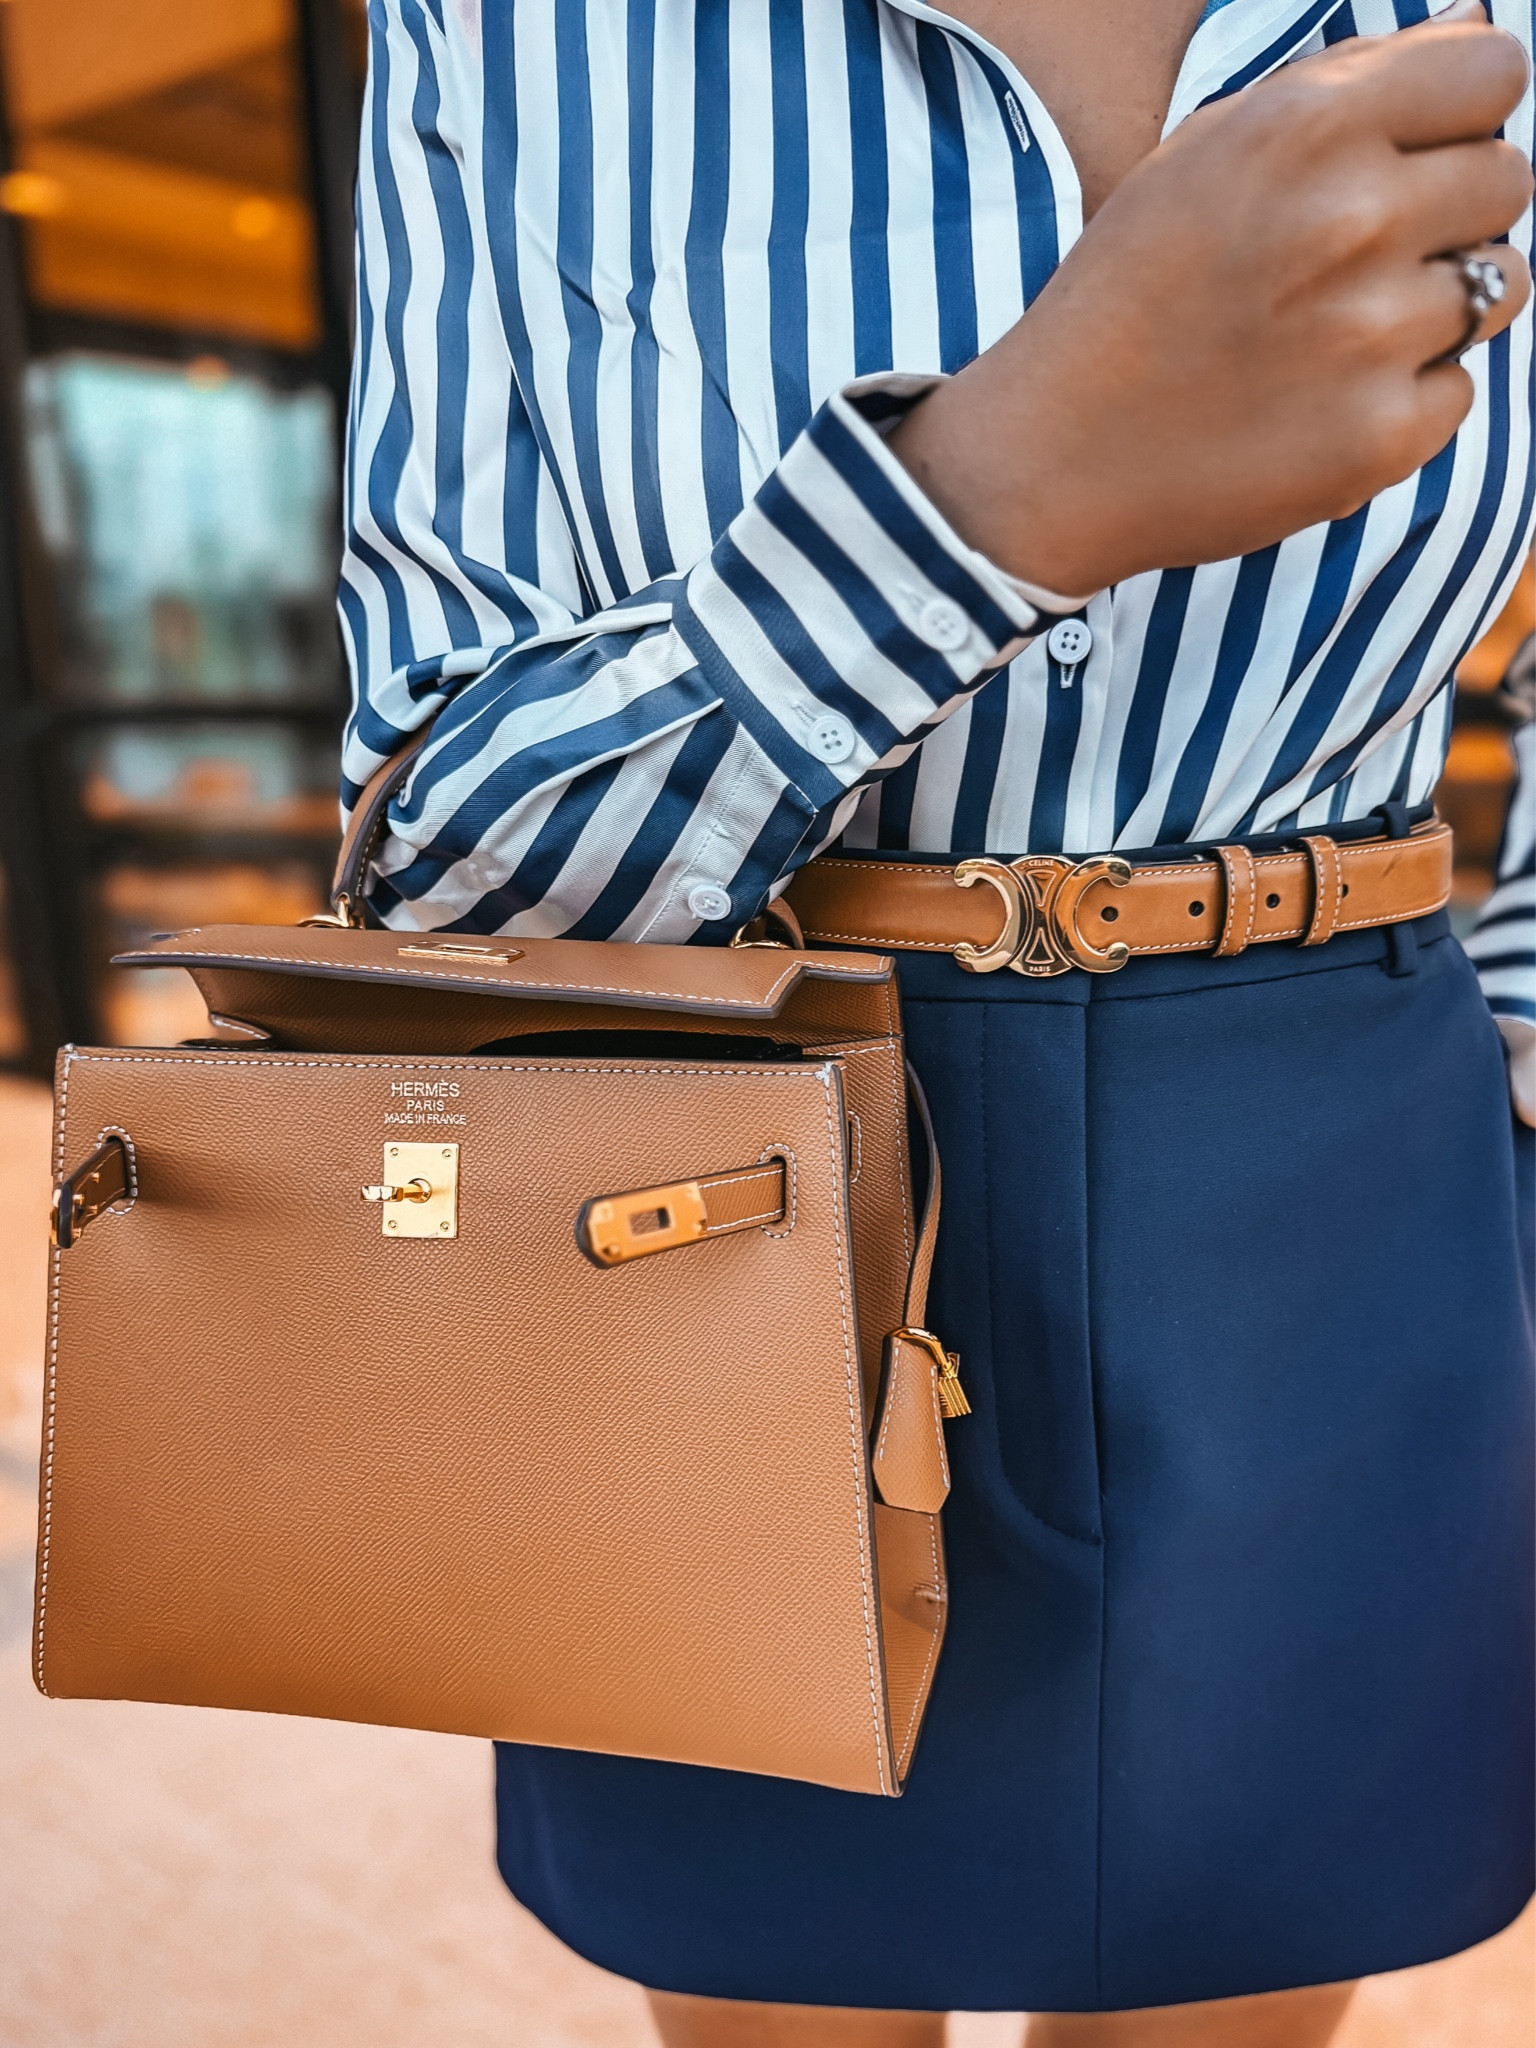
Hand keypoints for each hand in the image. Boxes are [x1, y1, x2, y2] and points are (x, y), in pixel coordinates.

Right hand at [887, 11, 1532, 595]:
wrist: (1053, 458)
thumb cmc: (1126, 296)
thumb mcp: (1203, 154)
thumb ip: (1343, 84)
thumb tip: (1474, 35)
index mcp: (1307, 131)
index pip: (1494, 74)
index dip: (1463, 114)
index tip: (1420, 154)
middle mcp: (1352, 222)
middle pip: (1508, 180)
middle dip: (1450, 212)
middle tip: (1360, 261)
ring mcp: (1373, 336)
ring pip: (1500, 287)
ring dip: (1441, 305)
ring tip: (1345, 334)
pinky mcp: (1381, 436)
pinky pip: (1459, 389)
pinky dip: (1405, 398)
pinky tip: (1320, 404)